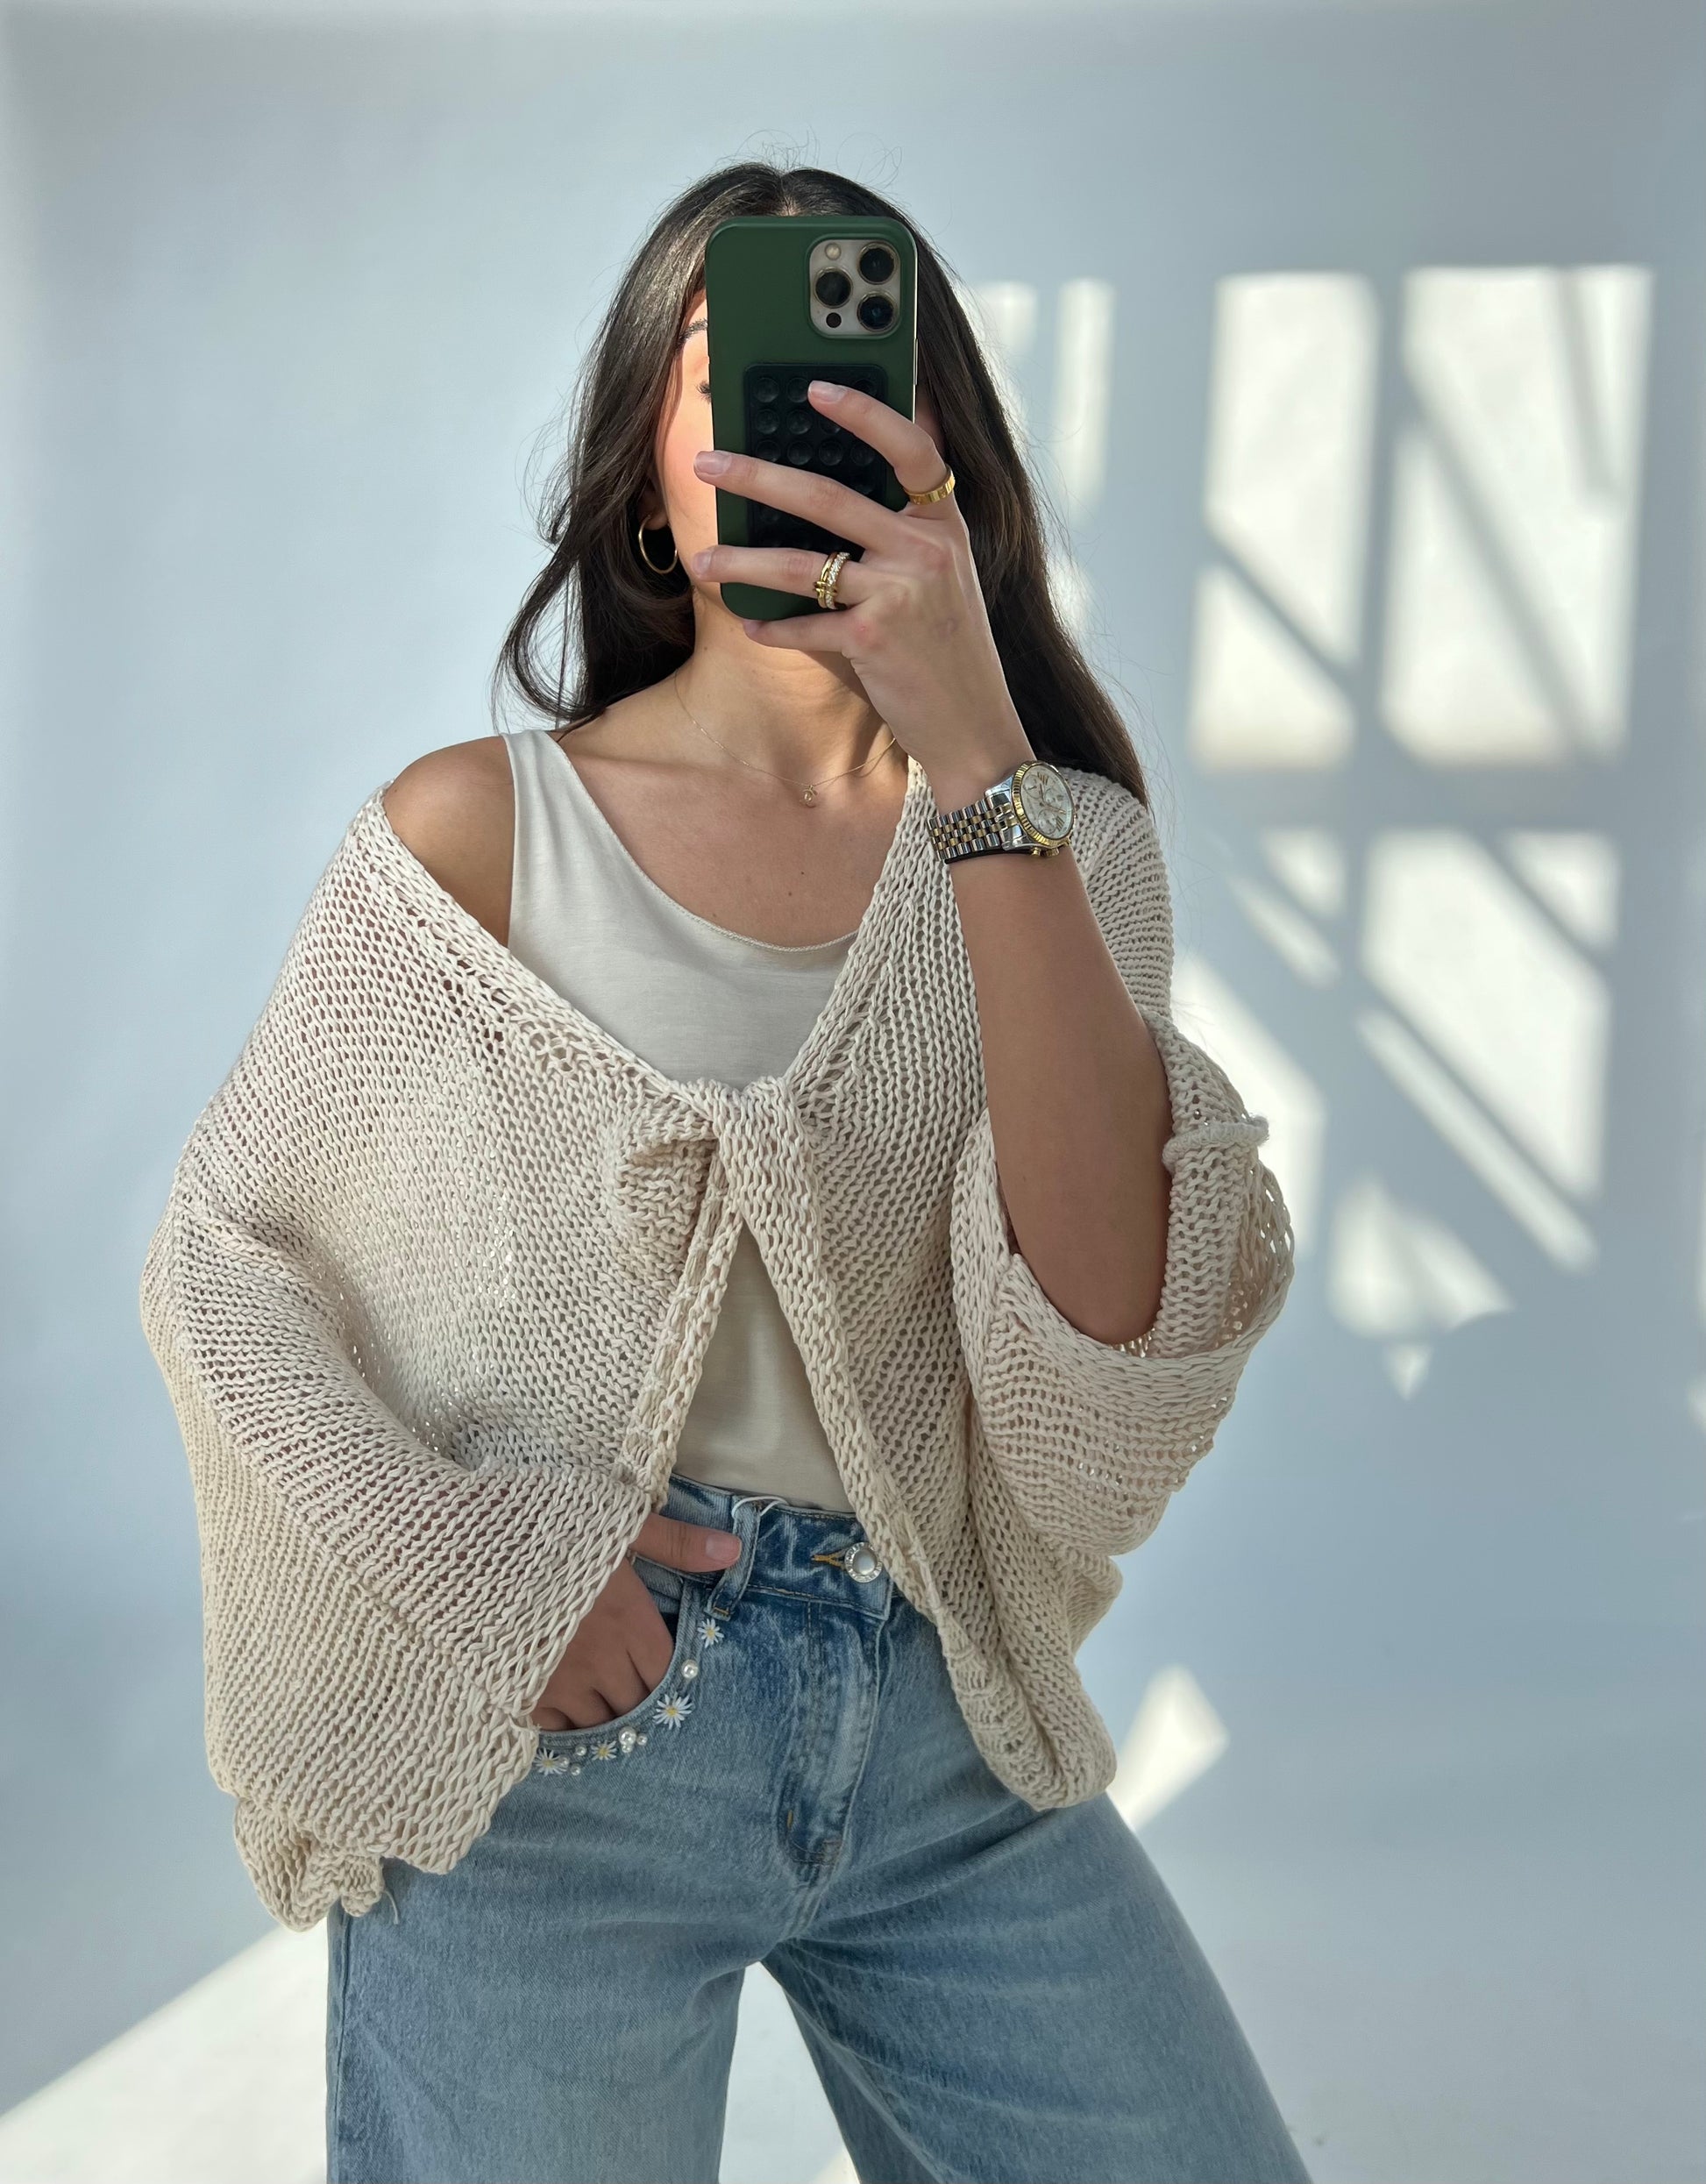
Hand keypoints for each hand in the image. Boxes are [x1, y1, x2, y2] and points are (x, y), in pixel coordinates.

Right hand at [529, 1511, 738, 1730]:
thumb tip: (734, 1550)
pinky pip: (556, 1732)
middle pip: (635, 1705)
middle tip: (631, 1693)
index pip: (666, 1674)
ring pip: (598, 1725)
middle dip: (637, 1702)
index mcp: (630, 1621)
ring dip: (604, 1718)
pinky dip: (565, 1729)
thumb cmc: (549, 1528)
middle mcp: (602, 1662)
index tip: (659, 1674)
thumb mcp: (620, 1525)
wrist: (473, 1546)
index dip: (667, 1680)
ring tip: (601, 1707)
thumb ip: (677, 1544)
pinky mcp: (522, 1695)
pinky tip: (564, 1717)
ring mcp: (561, 1684)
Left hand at [687, 386, 1033, 804]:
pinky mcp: (874, 641)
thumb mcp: (944, 577)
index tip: (814, 389)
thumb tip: (832, 492)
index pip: (909, 448)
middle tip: (707, 462)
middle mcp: (926, 549)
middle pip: (828, 497)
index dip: (864, 413)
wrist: (975, 724)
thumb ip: (906, 531)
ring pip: (802, 564)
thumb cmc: (949, 649)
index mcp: (943, 523)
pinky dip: (774, 629)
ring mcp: (901, 594)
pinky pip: (806, 626)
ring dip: (742, 561)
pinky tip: (750, 626)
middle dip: (757, 476)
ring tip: (701, 560)